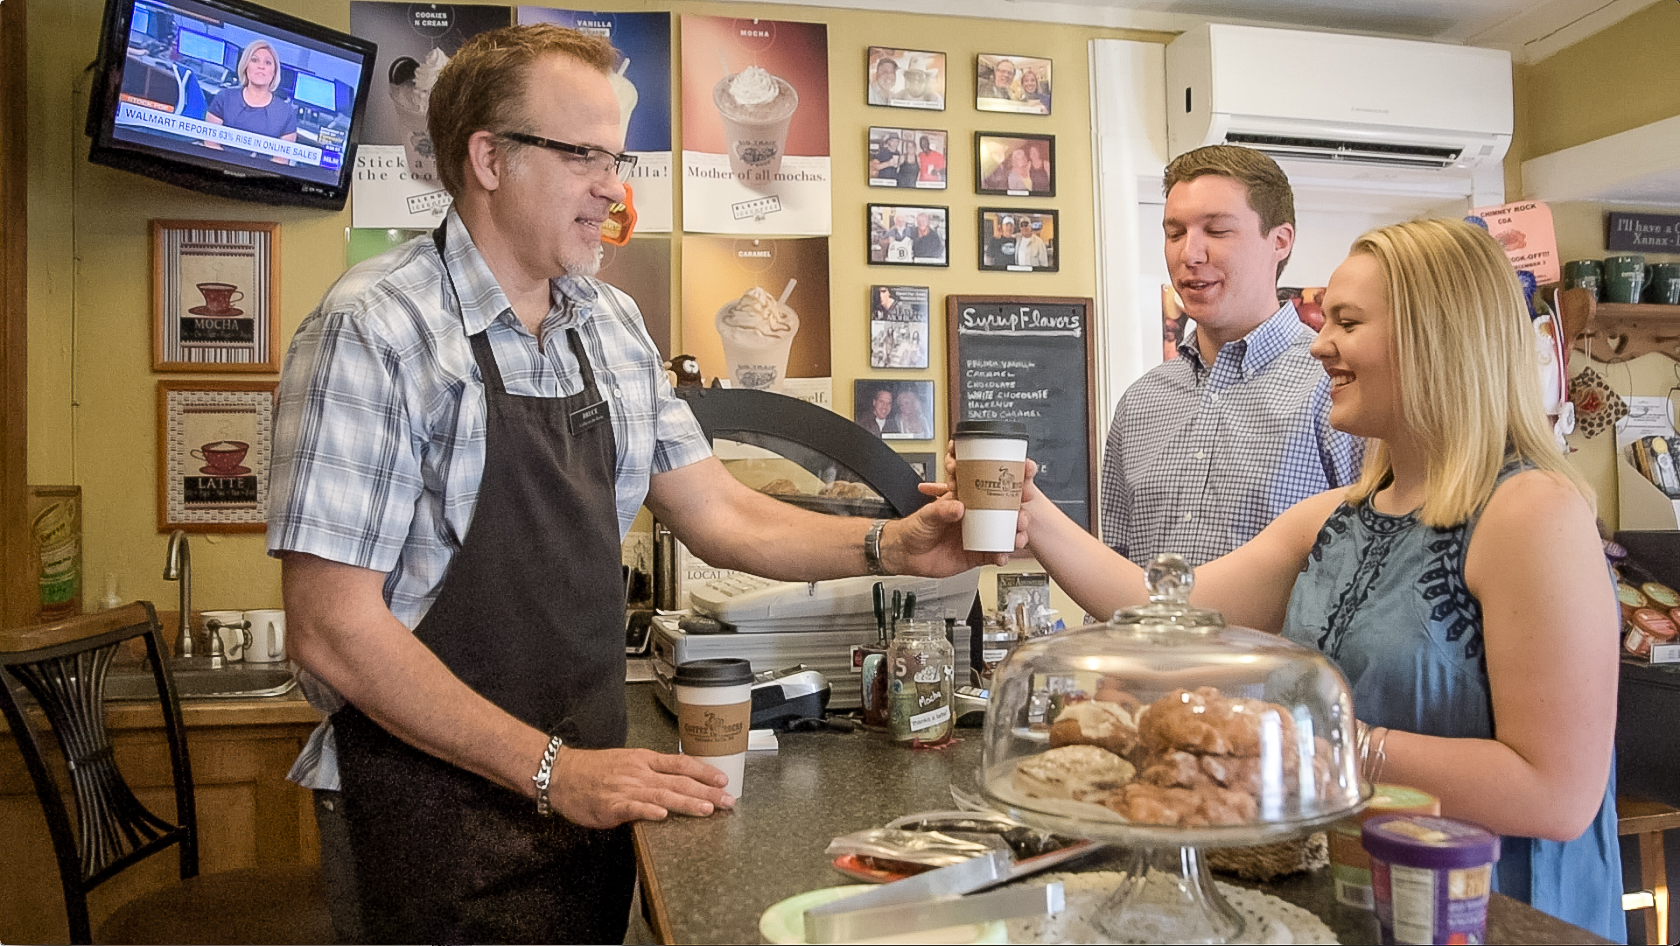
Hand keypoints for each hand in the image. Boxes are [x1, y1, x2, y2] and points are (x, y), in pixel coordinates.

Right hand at [548, 747, 732, 828]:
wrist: (561, 773)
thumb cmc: (592, 770)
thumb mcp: (626, 762)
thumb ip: (650, 771)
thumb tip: (676, 780)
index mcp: (644, 760)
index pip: (681, 763)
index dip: (704, 771)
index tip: (723, 779)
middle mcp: (639, 772)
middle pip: (679, 780)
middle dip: (706, 791)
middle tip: (727, 800)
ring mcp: (626, 788)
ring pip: (662, 794)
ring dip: (686, 801)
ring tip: (706, 809)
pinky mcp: (611, 804)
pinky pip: (632, 808)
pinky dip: (648, 811)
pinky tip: (662, 815)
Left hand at [889, 444, 1029, 574]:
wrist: (905, 555)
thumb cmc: (914, 529)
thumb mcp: (927, 514)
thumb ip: (942, 511)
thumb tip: (958, 507)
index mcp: (965, 500)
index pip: (990, 487)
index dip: (1008, 483)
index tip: (1022, 479)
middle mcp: (975, 517)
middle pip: (1004, 512)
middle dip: (1019, 512)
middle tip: (1022, 515)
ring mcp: (977, 535)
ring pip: (1004, 534)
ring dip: (1016, 534)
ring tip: (1018, 536)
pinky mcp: (976, 554)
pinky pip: (994, 554)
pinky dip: (1001, 555)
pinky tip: (1003, 556)